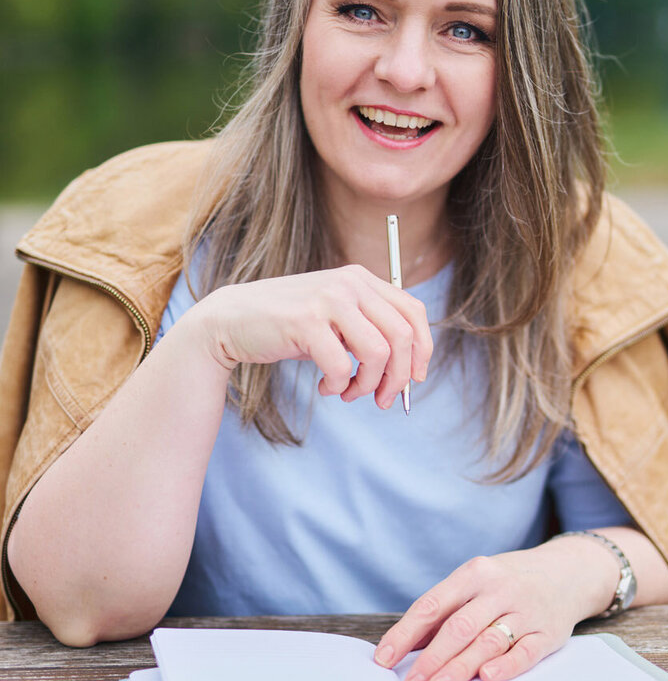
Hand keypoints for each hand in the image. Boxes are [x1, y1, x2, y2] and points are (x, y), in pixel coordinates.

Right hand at [191, 264, 432, 409]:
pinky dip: (338, 387)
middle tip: (383, 400)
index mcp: (362, 279)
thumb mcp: (335, 321)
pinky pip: (341, 367)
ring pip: (378, 353)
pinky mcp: (307, 322)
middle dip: (399, 377)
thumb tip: (409, 373)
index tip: (415, 380)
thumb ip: (369, 334)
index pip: (414, 312)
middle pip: (403, 336)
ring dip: (367, 385)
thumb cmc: (289, 327)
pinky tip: (325, 387)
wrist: (231, 320)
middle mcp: (350, 283)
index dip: (422, 350)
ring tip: (347, 393)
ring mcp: (329, 300)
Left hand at [374, 539, 620, 680]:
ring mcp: (526, 609)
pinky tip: (487, 679)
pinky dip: (506, 665)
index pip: (432, 605)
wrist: (568, 572)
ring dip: (460, 668)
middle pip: (459, 626)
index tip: (384, 660)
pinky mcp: (549, 632)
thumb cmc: (508, 583)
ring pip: (489, 640)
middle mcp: (499, 588)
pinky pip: (526, 651)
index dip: (405, 634)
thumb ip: (442, 612)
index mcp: (474, 573)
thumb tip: (401, 646)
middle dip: (431, 659)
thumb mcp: (475, 583)